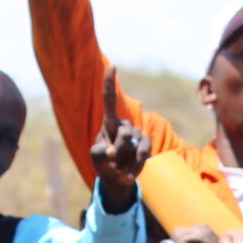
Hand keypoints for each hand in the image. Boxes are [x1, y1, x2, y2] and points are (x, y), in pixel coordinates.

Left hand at [89, 66, 147, 201]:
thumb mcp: (96, 158)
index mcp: (109, 122)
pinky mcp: (145, 144)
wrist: (117, 175)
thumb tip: (113, 153)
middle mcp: (124, 124)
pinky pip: (142, 153)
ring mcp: (137, 133)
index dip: (109, 83)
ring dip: (124, 161)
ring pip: (132, 146)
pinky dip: (134, 167)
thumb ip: (100, 154)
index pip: (109, 99)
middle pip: (124, 134)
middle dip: (117, 151)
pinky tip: (127, 176)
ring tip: (118, 169)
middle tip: (111, 162)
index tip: (112, 65)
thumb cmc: (104, 161)